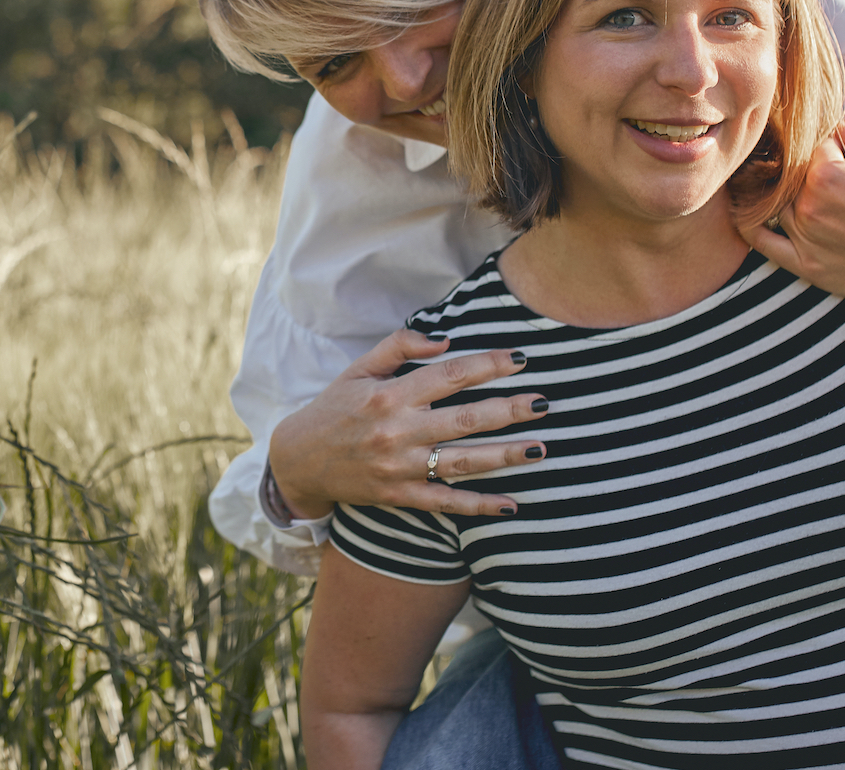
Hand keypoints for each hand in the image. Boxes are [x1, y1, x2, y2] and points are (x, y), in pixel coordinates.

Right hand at [268, 329, 547, 519]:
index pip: (449, 375)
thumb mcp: (357, 369)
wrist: (298, 461)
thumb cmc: (333, 409)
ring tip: (541, 448)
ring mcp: (400, 468)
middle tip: (545, 402)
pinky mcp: (399, 497)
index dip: (487, 365)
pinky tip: (511, 505)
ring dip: (504, 456)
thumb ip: (399, 347)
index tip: (520, 359)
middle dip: (508, 410)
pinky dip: (478, 506)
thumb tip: (445, 338)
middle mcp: (397, 432)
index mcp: (388, 395)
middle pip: (464, 419)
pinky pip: (445, 503)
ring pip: (461, 463)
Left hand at [740, 124, 844, 310]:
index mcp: (828, 176)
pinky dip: (749, 227)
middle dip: (796, 172)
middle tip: (807, 173)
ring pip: (775, 206)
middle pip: (786, 178)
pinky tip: (744, 214)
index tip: (824, 151)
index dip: (817, 149)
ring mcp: (805, 238)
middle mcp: (810, 206)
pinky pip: (763, 243)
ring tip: (783, 189)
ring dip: (777, 196)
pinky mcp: (805, 266)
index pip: (805, 150)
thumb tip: (826, 121)